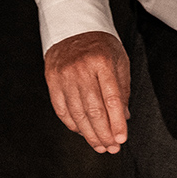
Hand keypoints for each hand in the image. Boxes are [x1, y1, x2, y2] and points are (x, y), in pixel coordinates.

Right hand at [44, 31, 130, 153]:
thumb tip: (124, 116)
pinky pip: (62, 109)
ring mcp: (64, 76)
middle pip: (93, 110)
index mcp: (102, 62)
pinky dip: (73, 124)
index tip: (122, 138)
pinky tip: (83, 132)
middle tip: (112, 147)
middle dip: (104, 133)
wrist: (73, 29)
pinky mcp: (52, 81)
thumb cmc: (101, 46)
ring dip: (89, 134)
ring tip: (100, 145)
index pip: (112, 98)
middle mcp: (81, 69)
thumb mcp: (119, 61)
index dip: (117, 121)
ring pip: (77, 113)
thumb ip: (123, 88)